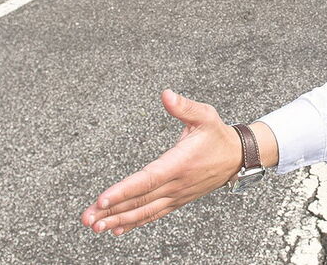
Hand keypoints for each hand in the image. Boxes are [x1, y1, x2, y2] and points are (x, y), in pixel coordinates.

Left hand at [81, 90, 241, 235]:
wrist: (238, 157)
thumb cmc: (218, 135)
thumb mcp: (205, 116)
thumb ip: (184, 107)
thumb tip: (166, 94)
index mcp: (180, 163)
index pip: (148, 179)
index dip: (124, 190)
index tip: (103, 199)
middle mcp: (177, 183)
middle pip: (140, 200)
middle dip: (112, 210)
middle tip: (88, 218)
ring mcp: (177, 194)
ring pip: (145, 211)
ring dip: (119, 220)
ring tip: (95, 226)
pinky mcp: (178, 200)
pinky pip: (154, 214)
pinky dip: (135, 223)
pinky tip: (116, 230)